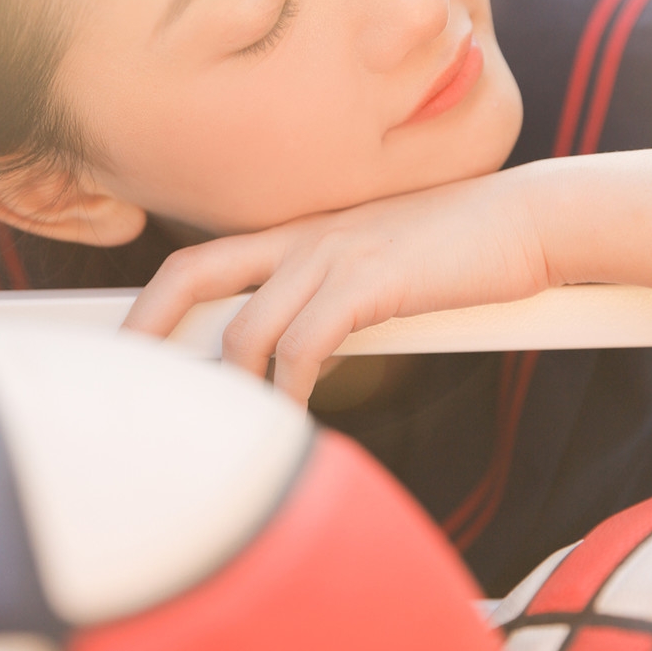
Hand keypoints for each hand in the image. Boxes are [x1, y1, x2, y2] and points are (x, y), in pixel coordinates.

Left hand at [123, 168, 550, 404]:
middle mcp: (302, 239)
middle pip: (192, 274)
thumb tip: (296, 357)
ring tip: (236, 431)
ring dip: (232, 387)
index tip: (127, 348)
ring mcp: (335, 255)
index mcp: (297, 235)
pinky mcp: (374, 280)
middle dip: (145, 327)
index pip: (200, 262)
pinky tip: (299, 414)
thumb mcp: (375, 265)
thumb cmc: (455, 251)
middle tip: (125, 380)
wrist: (526, 219)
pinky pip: (307, 343)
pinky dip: (291, 387)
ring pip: (245, 327)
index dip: (152, 303)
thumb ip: (327, 297)